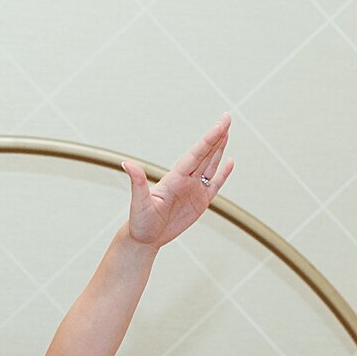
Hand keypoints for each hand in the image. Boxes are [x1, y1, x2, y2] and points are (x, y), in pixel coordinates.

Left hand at [121, 114, 234, 248]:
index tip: (220, 124)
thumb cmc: (139, 222)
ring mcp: (193, 190)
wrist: (144, 238)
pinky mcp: (199, 202)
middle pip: (205, 154)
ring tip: (227, 131)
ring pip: (210, 165)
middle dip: (216, 136)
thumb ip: (138, 182)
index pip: (196, 155)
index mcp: (175, 178)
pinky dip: (223, 173)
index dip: (209, 139)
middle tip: (227, 117)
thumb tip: (127, 164)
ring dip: (219, 148)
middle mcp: (185, 180)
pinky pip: (214, 184)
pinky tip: (229, 161)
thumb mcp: (139, 203)